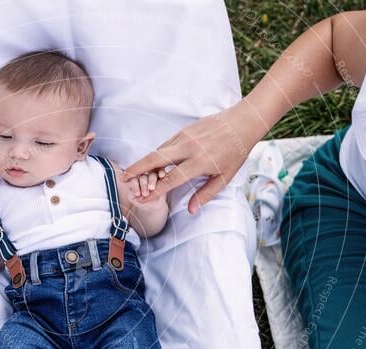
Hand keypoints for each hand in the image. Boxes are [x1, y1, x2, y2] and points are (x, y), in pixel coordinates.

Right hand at [120, 99, 266, 213]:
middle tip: (123, 177)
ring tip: (132, 172)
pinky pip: (166, 144)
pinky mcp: (184, 130)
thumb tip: (190, 210)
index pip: (170, 179)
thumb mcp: (224, 178)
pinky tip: (151, 161)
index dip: (155, 191)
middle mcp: (188, 148)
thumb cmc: (235, 153)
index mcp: (199, 163)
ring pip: (159, 150)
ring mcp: (185, 136)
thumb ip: (205, 194)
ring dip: (144, 162)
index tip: (142, 199)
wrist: (242, 122)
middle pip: (155, 160)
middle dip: (137, 169)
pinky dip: (157, 153)